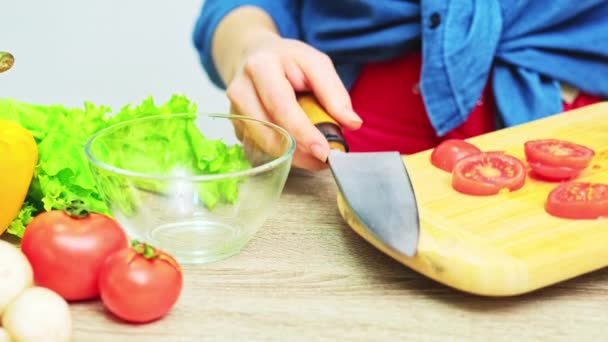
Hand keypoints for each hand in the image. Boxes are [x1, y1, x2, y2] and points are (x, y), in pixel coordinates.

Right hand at [224, 32, 361, 169]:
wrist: (253, 55)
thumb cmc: (287, 60)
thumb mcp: (315, 64)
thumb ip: (334, 92)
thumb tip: (352, 122)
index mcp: (261, 67)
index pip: (281, 105)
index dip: (302, 131)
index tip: (323, 151)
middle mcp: (240, 89)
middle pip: (268, 130)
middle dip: (298, 151)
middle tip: (323, 160)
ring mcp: (233, 110)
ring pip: (262, 144)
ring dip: (291, 157)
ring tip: (315, 157)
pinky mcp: (235, 126)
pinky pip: (259, 149)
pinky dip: (281, 155)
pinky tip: (297, 150)